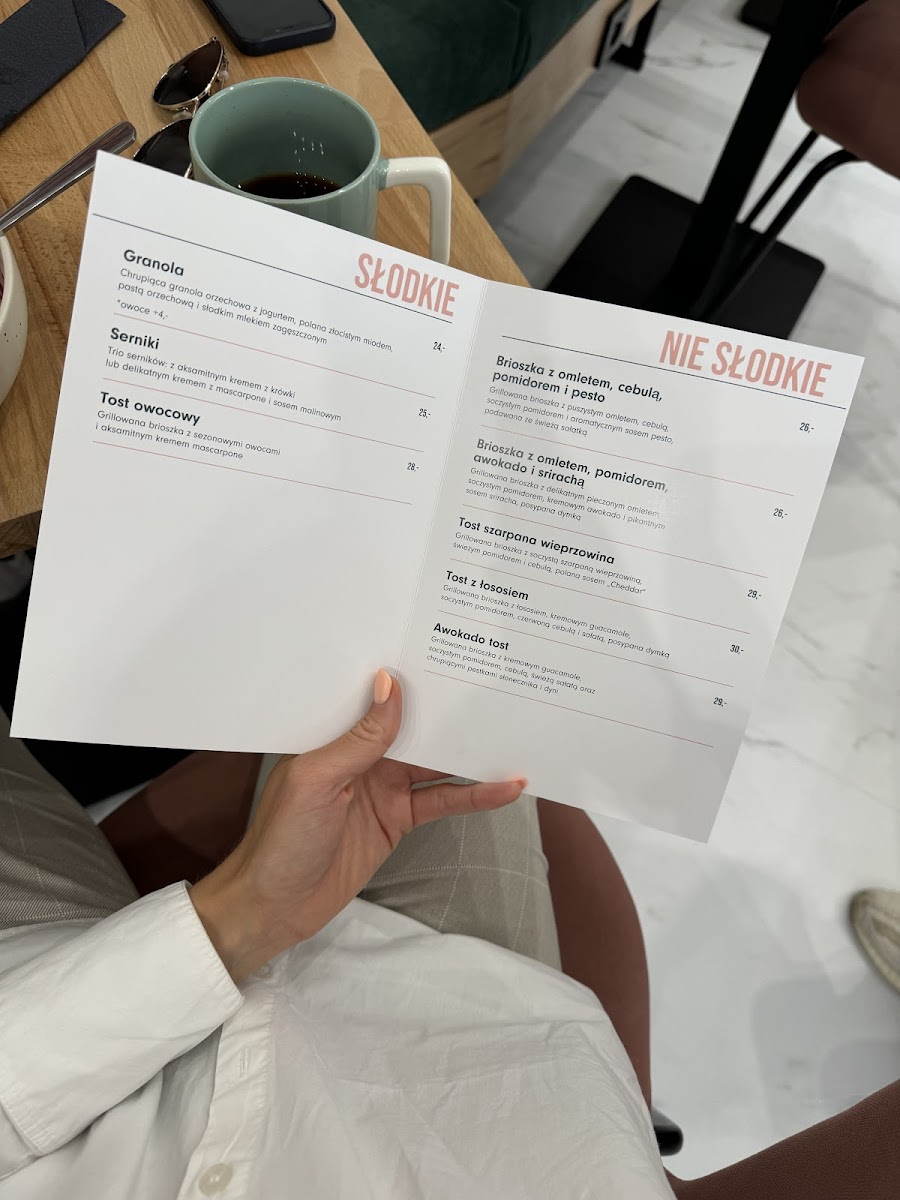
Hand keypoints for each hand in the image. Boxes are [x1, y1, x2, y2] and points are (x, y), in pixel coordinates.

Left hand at [191, 671, 524, 980]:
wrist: (275, 907)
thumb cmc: (281, 839)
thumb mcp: (318, 780)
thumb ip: (360, 738)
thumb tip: (389, 684)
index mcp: (336, 736)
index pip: (380, 700)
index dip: (412, 680)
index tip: (449, 658)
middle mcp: (362, 756)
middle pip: (416, 727)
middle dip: (451, 712)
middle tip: (497, 689)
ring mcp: (384, 788)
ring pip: (436, 763)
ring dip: (471, 753)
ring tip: (515, 735)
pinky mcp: (398, 820)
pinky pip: (442, 801)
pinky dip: (474, 795)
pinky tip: (504, 789)